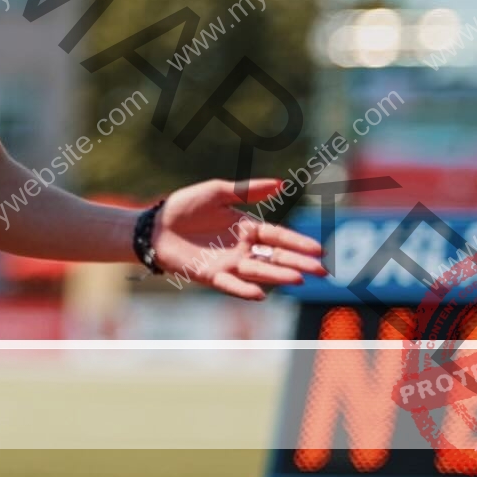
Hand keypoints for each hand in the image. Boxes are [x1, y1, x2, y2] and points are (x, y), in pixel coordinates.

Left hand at [149, 178, 325, 299]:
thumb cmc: (185, 206)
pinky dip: (245, 290)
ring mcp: (228, 264)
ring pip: (258, 272)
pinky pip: (231, 285)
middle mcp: (242, 249)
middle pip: (275, 257)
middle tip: (322, 271)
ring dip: (278, 276)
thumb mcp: (218, 191)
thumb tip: (281, 182)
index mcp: (246, 228)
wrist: (154, 225)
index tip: (319, 249)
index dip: (298, 243)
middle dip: (299, 264)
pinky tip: (261, 294)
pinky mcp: (211, 276)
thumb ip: (248, 190)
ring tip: (298, 279)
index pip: (278, 236)